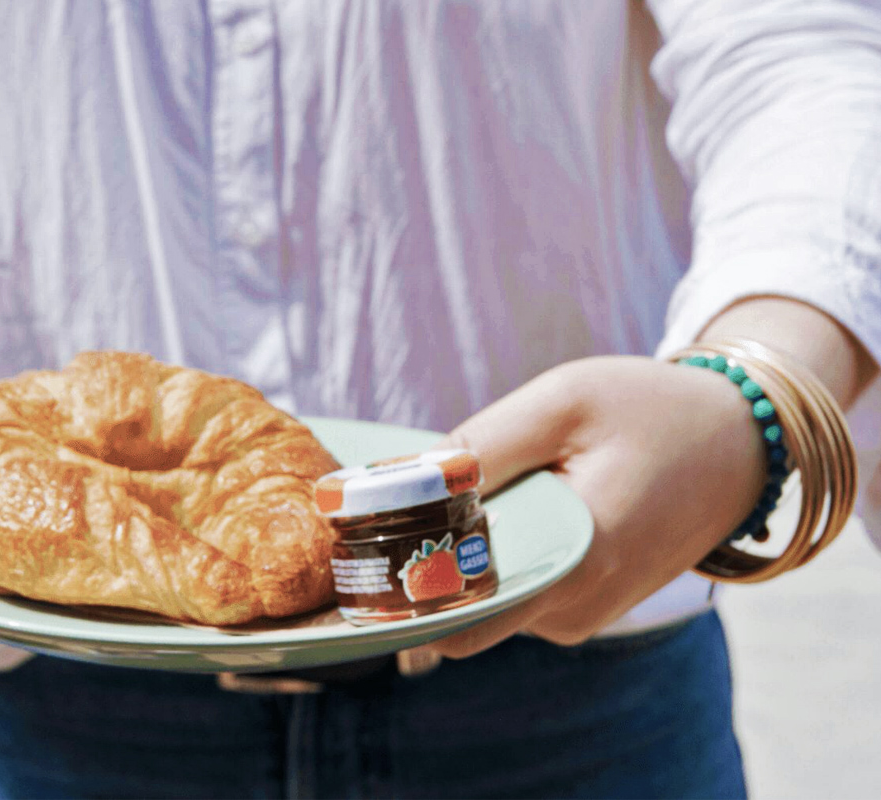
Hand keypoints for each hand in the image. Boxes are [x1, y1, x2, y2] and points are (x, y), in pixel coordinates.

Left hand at [430, 355, 765, 657]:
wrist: (740, 443)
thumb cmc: (654, 412)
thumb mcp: (565, 402)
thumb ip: (484, 443)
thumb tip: (407, 480)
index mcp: (575, 564)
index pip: (458, 621)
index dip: (402, 582)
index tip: (369, 536)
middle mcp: (574, 610)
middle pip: (459, 606)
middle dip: (426, 556)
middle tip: (409, 494)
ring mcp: (579, 614)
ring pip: (483, 597)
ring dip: (465, 548)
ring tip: (473, 489)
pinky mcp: (581, 604)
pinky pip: (514, 587)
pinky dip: (497, 551)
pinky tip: (506, 504)